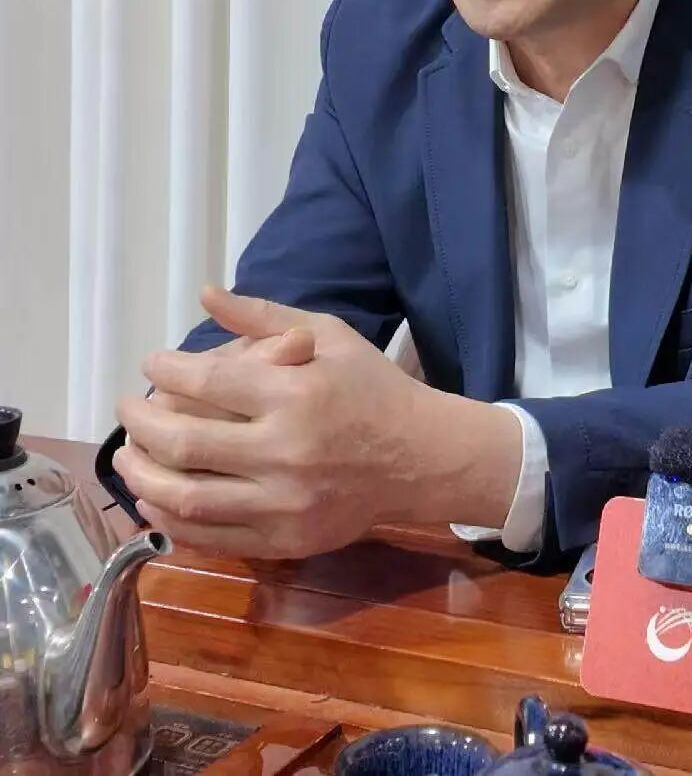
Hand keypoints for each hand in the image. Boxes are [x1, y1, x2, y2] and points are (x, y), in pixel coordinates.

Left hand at [114, 287, 521, 559]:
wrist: (421, 458)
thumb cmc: (372, 388)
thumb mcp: (329, 335)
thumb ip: (264, 316)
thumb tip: (205, 294)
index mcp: (296, 393)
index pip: (208, 380)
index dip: (166, 370)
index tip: (150, 364)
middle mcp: (285, 450)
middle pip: (185, 441)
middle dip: (140, 423)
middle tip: (127, 408)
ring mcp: (284, 502)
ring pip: (187, 498)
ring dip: (142, 477)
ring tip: (128, 456)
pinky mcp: (285, 540)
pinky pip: (212, 538)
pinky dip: (172, 520)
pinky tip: (156, 499)